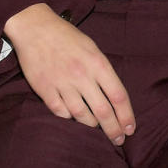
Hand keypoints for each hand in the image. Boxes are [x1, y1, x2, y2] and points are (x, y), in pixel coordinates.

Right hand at [3, 3, 134, 144]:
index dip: (126, 115)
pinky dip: (69, 118)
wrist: (36, 28)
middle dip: (113, 129)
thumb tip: (112, 95)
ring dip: (92, 126)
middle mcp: (82, 76)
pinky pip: (60, 112)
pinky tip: (74, 119)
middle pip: (102, 111)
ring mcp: (62, 84)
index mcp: (98, 63)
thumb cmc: (67, 36)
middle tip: (118, 140)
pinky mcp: (44, 89)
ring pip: (82, 115)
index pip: (118, 95)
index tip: (130, 128)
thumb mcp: (92, 47)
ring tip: (98, 131)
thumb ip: (102, 71)